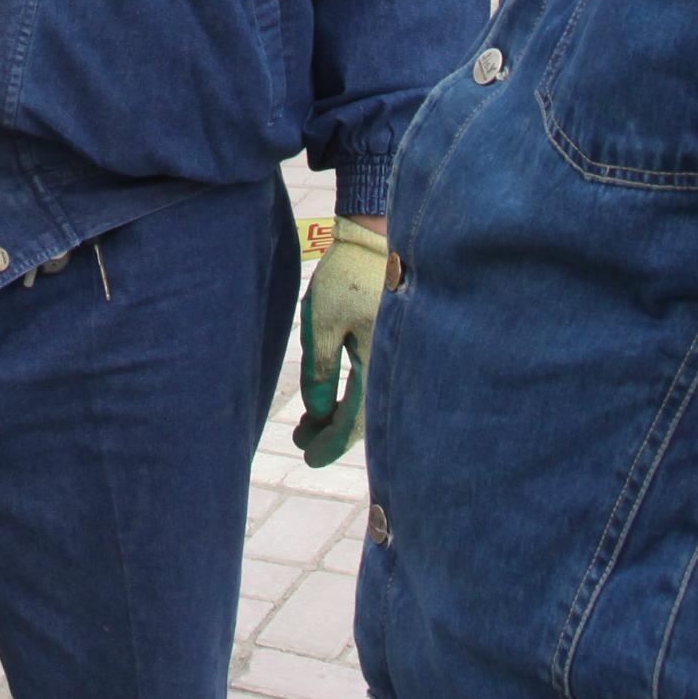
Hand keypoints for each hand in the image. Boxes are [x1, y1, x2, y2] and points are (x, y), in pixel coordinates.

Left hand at [292, 216, 390, 468]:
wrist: (375, 240)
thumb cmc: (347, 277)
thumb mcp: (323, 322)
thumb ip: (320, 370)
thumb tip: (318, 413)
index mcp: (379, 364)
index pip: (356, 421)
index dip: (331, 444)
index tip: (308, 458)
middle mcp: (394, 365)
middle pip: (366, 417)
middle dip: (331, 433)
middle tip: (301, 441)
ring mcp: (396, 356)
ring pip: (370, 402)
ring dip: (339, 415)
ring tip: (307, 424)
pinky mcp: (392, 344)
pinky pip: (374, 384)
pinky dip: (350, 397)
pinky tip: (328, 400)